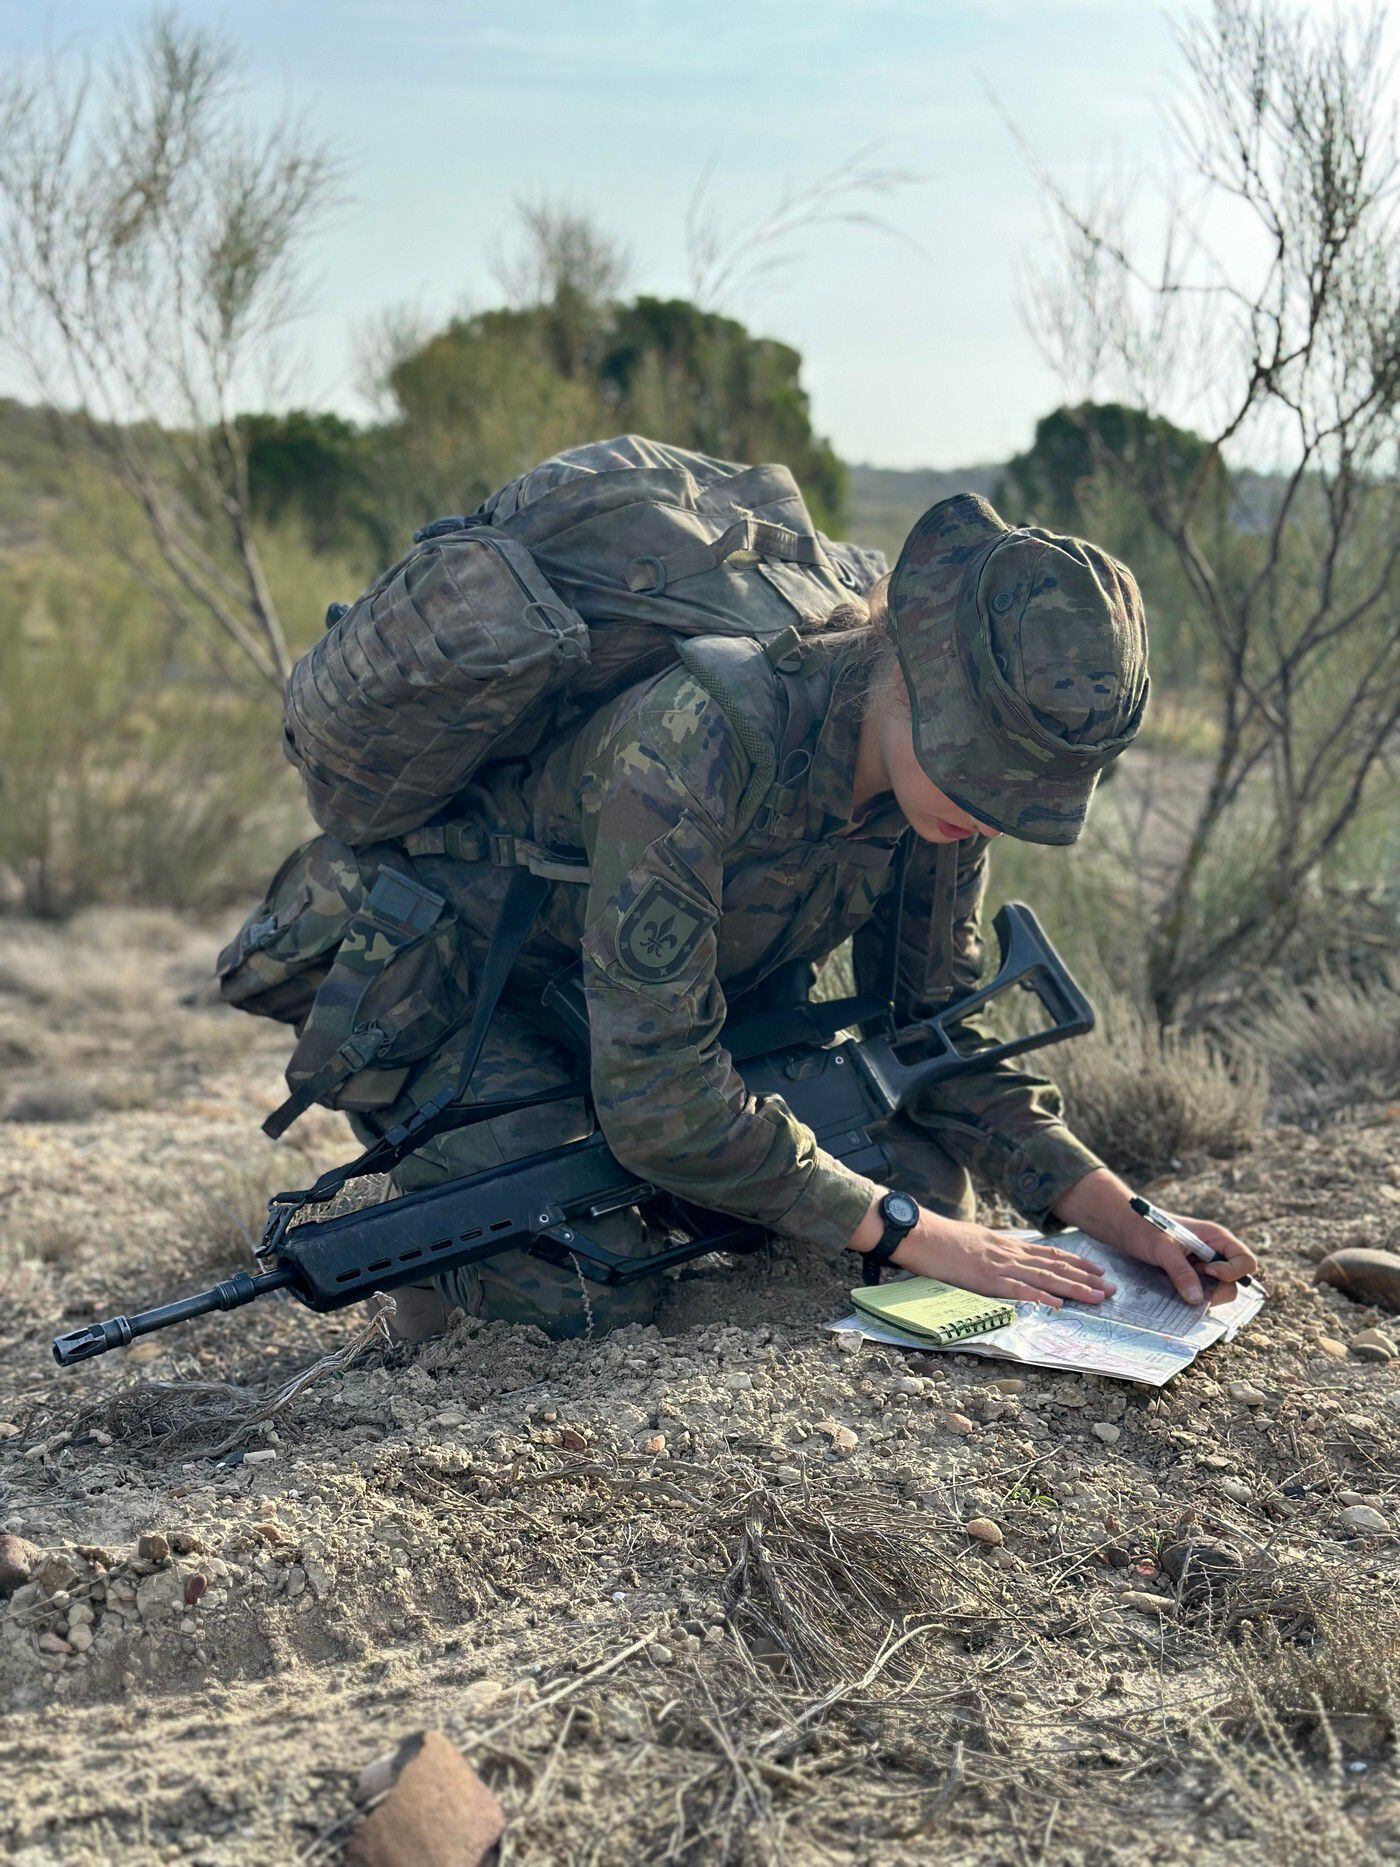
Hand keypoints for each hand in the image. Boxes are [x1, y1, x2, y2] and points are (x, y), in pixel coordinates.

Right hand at [850, 1199, 1114, 1309]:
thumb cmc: (941, 1238)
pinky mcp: (986, 1278)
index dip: (1076, 1263)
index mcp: (1006, 1245)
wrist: (920, 1232)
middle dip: (1086, 1278)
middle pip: (1056, 1267)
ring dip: (1075, 1289)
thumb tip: (1006, 1261)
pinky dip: (1040, 1298)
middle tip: (1112, 1289)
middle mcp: (1010, 1253)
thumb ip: (994, 1251)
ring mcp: (999, 1266)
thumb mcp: (974, 1241)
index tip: (1098, 1270)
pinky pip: (1018, 1290)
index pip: (1049, 1254)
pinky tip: (1058, 1305)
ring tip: (1098, 1297)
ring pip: (1046, 1278)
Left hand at [1112, 1210, 1256, 1305]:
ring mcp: (1202, 1267)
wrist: (1122, 1227)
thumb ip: (1180, 1271)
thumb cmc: (1143, 1227)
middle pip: (1234, 1282)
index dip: (1233, 1271)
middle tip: (1190, 1289)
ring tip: (1178, 1288)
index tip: (1207, 1271)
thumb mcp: (1162, 1248)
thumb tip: (1197, 1299)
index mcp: (1216, 1238)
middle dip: (1217, 1290)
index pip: (1245, 1261)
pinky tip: (1174, 1293)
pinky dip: (1191, 1297)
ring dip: (1202, 1296)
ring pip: (1217, 1291)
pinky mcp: (1190, 1277)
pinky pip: (1200, 1293)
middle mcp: (1214, 1253)